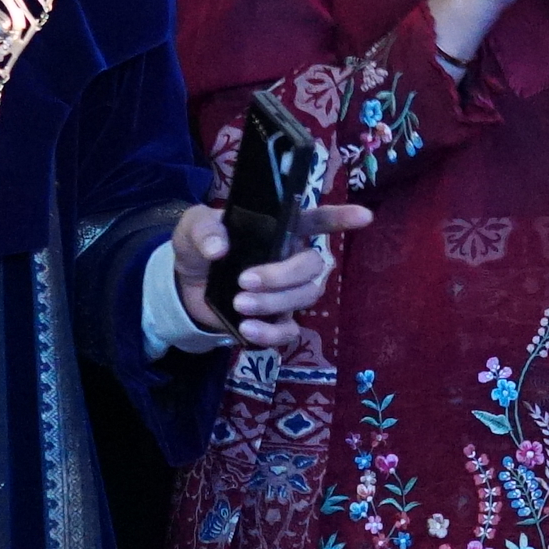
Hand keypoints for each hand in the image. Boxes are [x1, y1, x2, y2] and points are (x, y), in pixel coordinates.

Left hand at [169, 201, 376, 350]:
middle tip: (246, 280)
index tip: (364, 216)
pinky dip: (270, 332)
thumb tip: (219, 248)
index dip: (341, 218)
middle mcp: (291, 259)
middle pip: (313, 266)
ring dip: (274, 302)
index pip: (316, 220)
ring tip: (239, 303)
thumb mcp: (194, 228)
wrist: (184, 286)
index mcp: (280, 229)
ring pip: (304, 297)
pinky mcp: (276, 320)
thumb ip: (204, 230)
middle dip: (284, 275)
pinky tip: (245, 329)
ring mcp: (287, 293)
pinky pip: (289, 331)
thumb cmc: (201, 246)